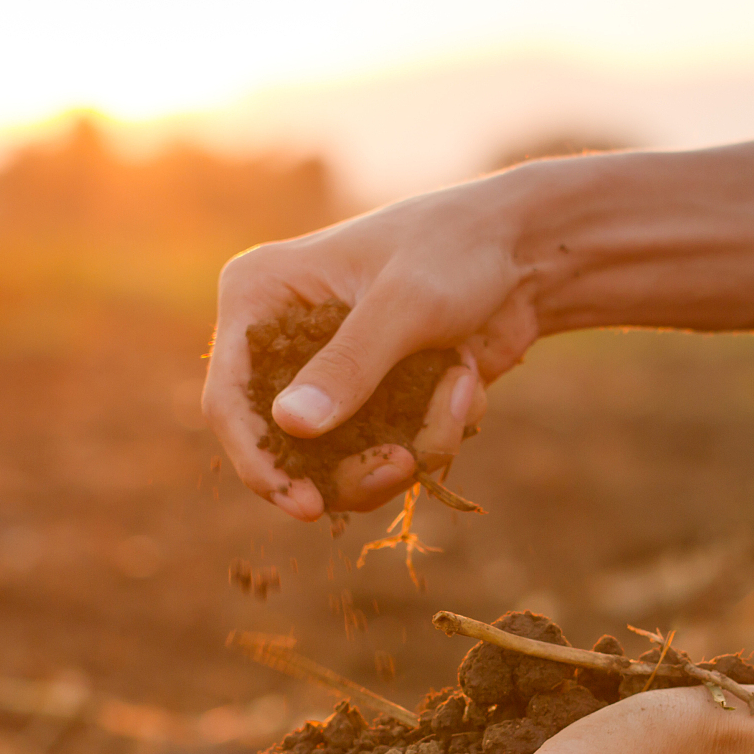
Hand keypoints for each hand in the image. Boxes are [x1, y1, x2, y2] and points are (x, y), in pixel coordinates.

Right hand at [201, 177, 541, 519]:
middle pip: (286, 448)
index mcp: (259, 297)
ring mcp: (329, 375)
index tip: (303, 506)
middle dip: (351, 470)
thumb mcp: (405, 303)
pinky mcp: (374, 400)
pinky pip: (389, 452)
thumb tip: (290, 426)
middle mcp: (282, 341)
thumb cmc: (457, 247)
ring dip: (410, 446)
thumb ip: (350, 366)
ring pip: (342, 462)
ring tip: (460, 393)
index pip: (230, 400)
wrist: (524, 249)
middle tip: (404, 466)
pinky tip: (465, 379)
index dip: (259, 462)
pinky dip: (434, 431)